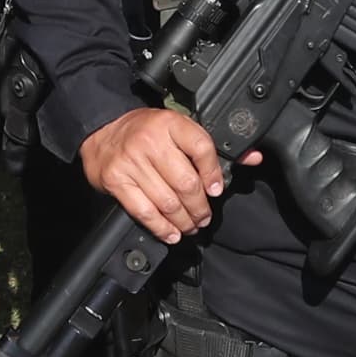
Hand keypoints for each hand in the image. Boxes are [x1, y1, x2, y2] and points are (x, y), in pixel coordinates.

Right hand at [83, 106, 232, 242]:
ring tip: (191, 226)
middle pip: (186, 182)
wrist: (102, 129)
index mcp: (170, 123)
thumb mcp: (179, 127)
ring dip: (184, 221)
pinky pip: (144, 211)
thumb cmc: (145, 131)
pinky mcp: (117, 181)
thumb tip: (253, 158)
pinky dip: (161, 227)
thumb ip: (212, 145)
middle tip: (204, 217)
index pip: (201, 148)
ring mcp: (131, 162)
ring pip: (168, 201)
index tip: (216, 190)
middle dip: (200, 207)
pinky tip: (171, 233)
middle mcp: (150, 141)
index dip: (213, 174)